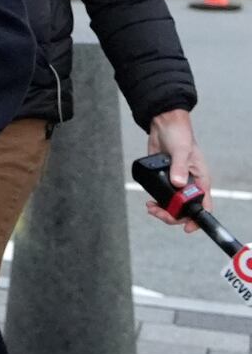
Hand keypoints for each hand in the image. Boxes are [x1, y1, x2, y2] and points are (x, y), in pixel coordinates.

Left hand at [146, 109, 211, 233]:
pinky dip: (157, 201)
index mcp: (200, 181)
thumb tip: (178, 184)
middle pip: (185, 209)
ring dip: (162, 210)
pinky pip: (162, 196)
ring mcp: (177, 183)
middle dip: (172, 215)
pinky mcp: (164, 179)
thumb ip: (180, 167)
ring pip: (173, 205)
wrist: (163, 125)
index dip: (197, 220)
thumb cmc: (180, 135)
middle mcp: (190, 185)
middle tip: (156, 212)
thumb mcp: (181, 151)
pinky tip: (149, 199)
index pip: (204, 206)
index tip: (187, 228)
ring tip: (150, 207)